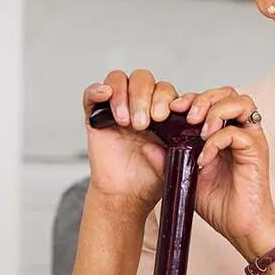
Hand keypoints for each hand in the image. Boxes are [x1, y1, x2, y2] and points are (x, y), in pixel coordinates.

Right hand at [81, 69, 179, 213]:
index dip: (165, 97)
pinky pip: (92, 94)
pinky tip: (105, 96)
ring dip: (124, 96)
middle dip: (144, 97)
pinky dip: (97, 90)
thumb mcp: (177, 157)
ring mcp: (118, 109)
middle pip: (142, 78)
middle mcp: (140, 105)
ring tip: (127, 122)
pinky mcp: (96, 117)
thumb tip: (180, 131)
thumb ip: (182, 142)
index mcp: (163, 110)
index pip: (164, 88)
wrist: (129, 195)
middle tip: (144, 124)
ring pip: (119, 80)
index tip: (163, 117)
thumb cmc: (154, 176)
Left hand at [175, 88, 274, 257]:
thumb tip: (146, 146)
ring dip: (215, 110)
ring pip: (241, 102)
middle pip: (229, 93)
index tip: (171, 109)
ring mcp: (251, 139)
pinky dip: (217, 141)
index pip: (213, 100)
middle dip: (203, 98)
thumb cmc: (220, 204)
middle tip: (185, 114)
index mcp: (226, 132)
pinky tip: (204, 158)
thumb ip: (169, 160)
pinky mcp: (257, 151)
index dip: (192, 99)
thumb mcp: (186, 178)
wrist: (241, 227)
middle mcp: (241, 130)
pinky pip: (237, 133)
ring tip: (198, 128)